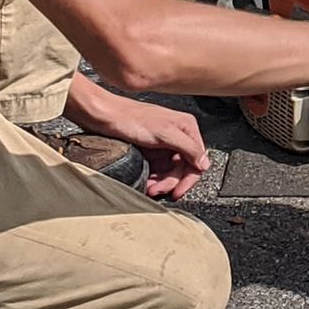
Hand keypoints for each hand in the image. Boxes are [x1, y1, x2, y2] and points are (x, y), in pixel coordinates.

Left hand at [87, 96, 210, 200]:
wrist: (104, 116)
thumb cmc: (131, 119)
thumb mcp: (165, 133)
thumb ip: (189, 148)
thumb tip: (204, 163)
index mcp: (187, 128)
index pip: (198, 159)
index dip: (189, 178)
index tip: (178, 191)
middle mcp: (178, 135)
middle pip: (183, 168)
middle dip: (170, 182)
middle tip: (158, 190)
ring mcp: (164, 143)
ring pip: (170, 171)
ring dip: (160, 182)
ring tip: (148, 187)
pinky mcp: (151, 150)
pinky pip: (157, 170)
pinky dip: (152, 178)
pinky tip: (145, 182)